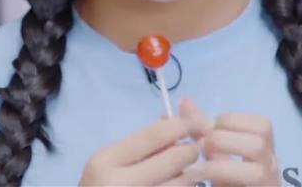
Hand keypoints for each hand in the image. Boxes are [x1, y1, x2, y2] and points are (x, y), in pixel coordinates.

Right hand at [79, 113, 205, 185]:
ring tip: (181, 175)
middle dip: (191, 150)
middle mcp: (121, 184)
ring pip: (183, 182)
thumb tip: (173, 121)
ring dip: (188, 175)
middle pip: (175, 158)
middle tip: (193, 151)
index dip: (182, 125)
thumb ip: (140, 143)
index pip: (154, 134)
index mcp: (106, 161)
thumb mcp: (108, 162)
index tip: (195, 124)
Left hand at [180, 98, 279, 186]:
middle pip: (261, 131)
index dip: (228, 121)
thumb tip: (183, 100)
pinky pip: (252, 174)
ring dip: (222, 149)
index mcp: (263, 149)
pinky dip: (219, 169)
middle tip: (199, 146)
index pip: (260, 122)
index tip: (204, 131)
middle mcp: (272, 162)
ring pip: (257, 149)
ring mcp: (271, 179)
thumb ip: (200, 130)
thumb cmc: (224, 186)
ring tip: (199, 160)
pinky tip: (198, 174)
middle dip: (223, 133)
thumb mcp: (211, 157)